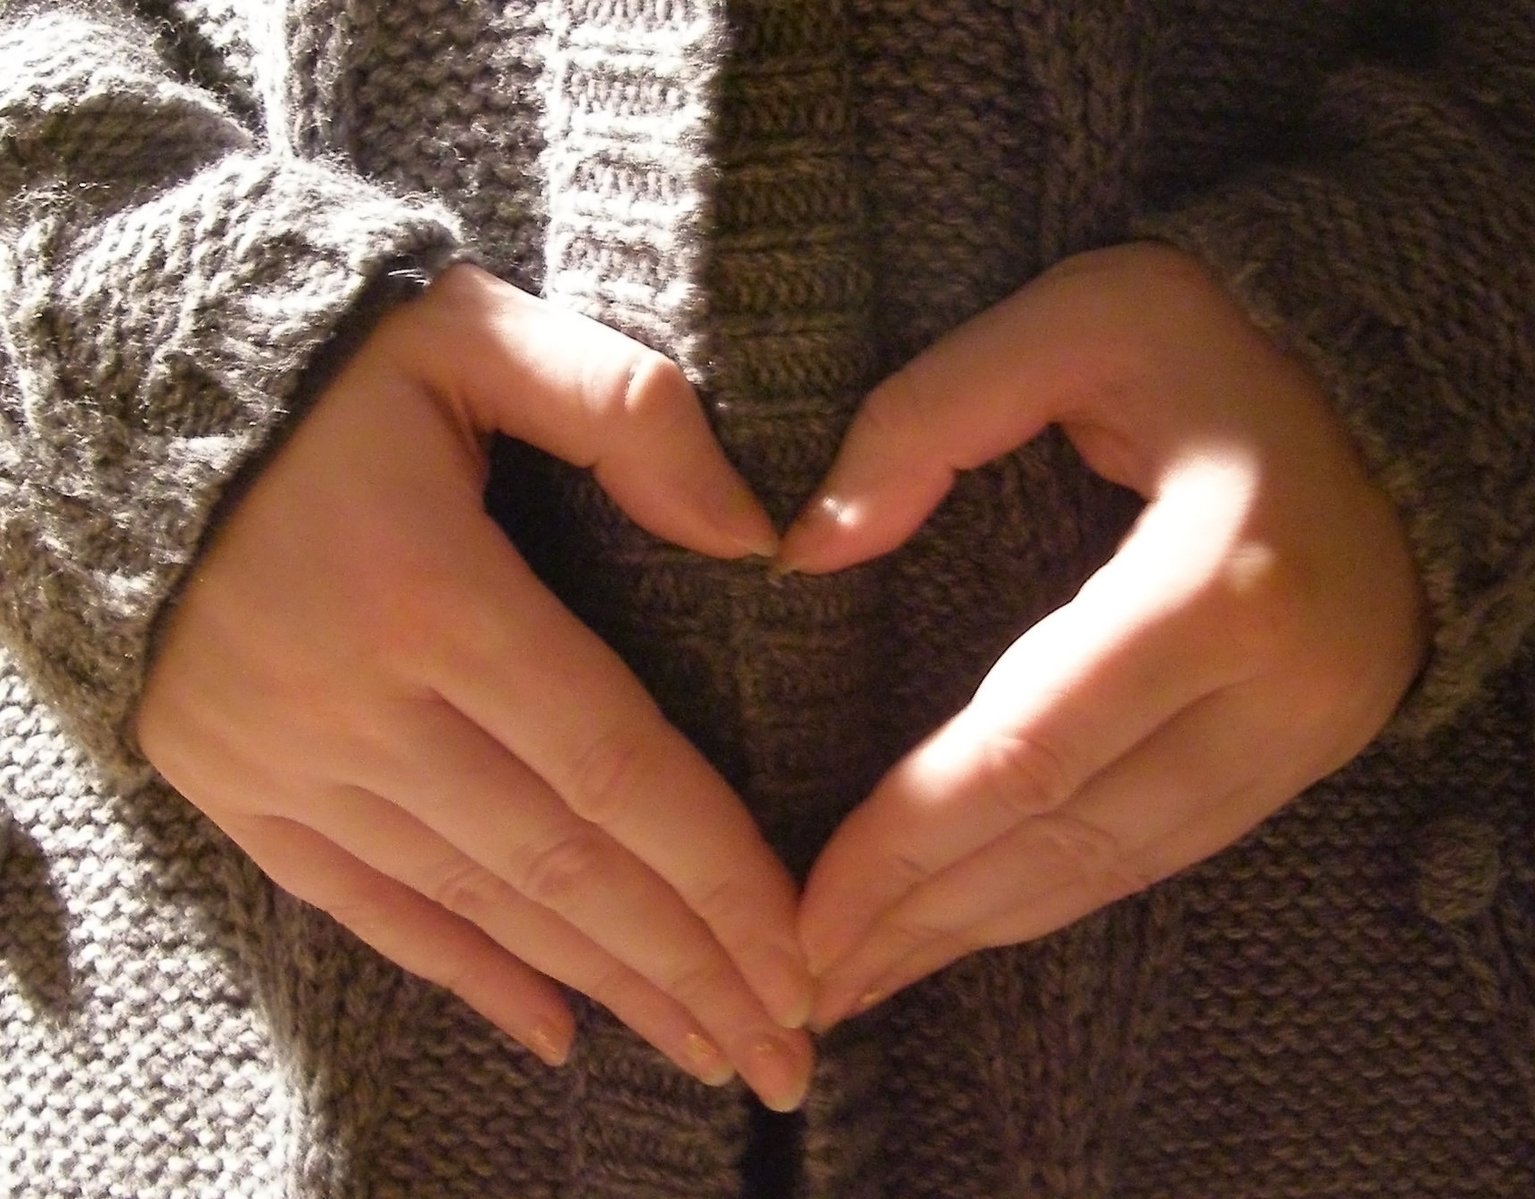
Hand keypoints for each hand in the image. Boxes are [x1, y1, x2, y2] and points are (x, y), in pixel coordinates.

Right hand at [136, 264, 812, 1109]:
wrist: (131, 399)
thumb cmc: (337, 363)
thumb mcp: (480, 330)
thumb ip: (627, 410)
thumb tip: (752, 538)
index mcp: (432, 591)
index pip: (613, 763)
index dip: (715, 870)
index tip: (799, 953)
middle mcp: (352, 699)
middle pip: (559, 863)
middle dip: (686, 966)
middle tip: (786, 1052)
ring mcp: (281, 757)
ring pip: (474, 903)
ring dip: (600, 986)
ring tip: (704, 1049)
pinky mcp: (232, 785)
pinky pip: (364, 905)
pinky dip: (465, 973)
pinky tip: (557, 1029)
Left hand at [785, 242, 1427, 1029]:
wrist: (1392, 377)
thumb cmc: (1217, 333)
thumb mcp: (1071, 322)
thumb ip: (926, 416)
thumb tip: (806, 550)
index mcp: (1221, 582)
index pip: (1028, 752)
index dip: (907, 842)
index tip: (803, 909)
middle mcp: (1282, 690)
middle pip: (1071, 841)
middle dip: (929, 919)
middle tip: (809, 985)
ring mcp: (1309, 735)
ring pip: (1121, 868)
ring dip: (988, 931)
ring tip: (873, 975)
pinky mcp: (1308, 751)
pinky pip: (1166, 850)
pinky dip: (1061, 896)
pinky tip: (981, 920)